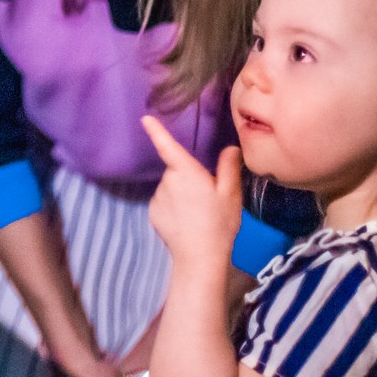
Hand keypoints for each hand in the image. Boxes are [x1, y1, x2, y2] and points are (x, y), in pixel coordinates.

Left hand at [141, 114, 242, 269]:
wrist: (199, 257)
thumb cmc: (219, 223)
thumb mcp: (230, 194)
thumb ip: (228, 168)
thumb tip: (230, 148)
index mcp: (186, 172)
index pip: (167, 147)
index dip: (156, 131)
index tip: (145, 119)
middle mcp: (167, 182)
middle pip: (176, 171)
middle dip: (189, 178)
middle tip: (208, 198)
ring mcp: (157, 198)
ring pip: (170, 187)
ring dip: (181, 194)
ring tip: (199, 214)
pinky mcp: (153, 214)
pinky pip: (164, 202)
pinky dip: (173, 207)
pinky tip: (186, 222)